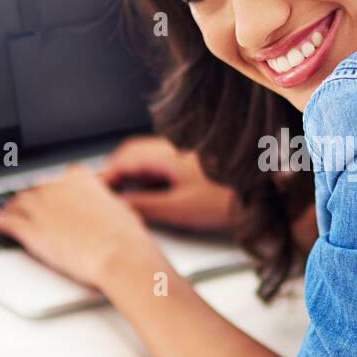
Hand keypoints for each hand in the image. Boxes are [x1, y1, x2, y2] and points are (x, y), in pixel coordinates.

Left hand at [0, 163, 158, 289]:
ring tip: (10, 214)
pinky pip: (9, 221)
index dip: (56, 189)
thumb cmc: (125, 235)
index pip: (61, 177)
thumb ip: (105, 203)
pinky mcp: (30, 229)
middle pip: (37, 188)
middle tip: (32, 208)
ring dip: (14, 208)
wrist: (117, 254)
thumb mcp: (121, 208)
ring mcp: (40, 206)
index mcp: (80, 177)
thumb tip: (106, 207)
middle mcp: (56, 187)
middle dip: (34, 198)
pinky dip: (2, 222)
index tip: (55, 195)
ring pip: (19, 203)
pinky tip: (0, 224)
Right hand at [99, 135, 236, 232]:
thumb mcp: (179, 209)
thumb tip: (118, 207)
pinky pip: (161, 166)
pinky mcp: (192, 162)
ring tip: (126, 201)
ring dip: (133, 177)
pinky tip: (153, 196)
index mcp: (165, 155)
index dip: (103, 177)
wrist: (265, 194)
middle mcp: (172, 148)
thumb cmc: (228, 198)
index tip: (92, 193)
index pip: (122, 160)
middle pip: (131, 155)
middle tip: (104, 197)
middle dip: (115, 175)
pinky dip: (150, 179)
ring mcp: (183, 153)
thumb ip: (145, 207)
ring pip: (146, 160)